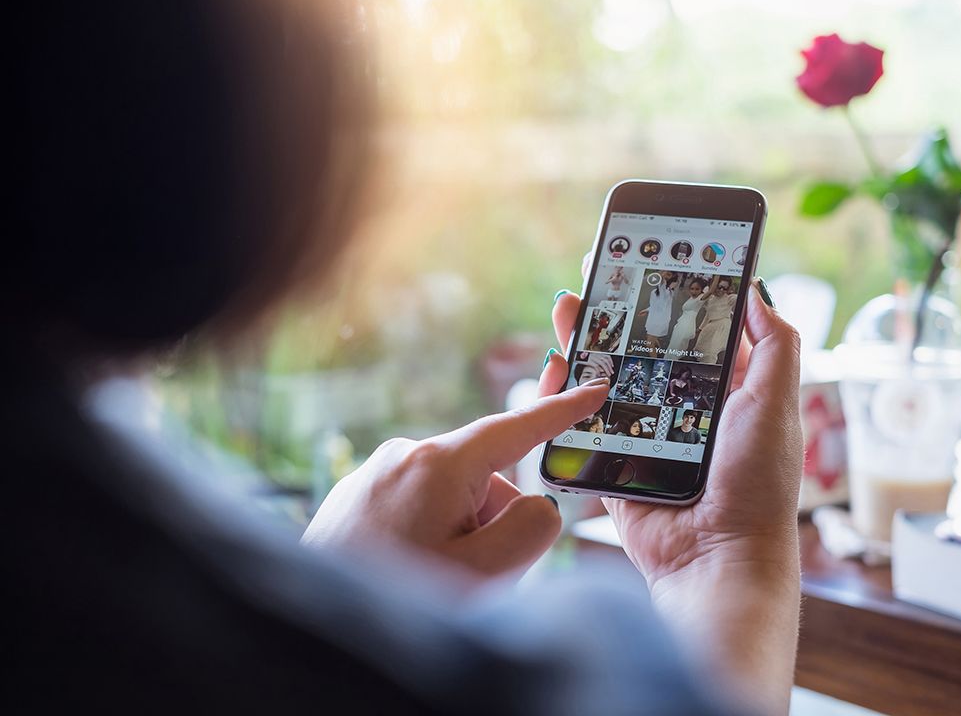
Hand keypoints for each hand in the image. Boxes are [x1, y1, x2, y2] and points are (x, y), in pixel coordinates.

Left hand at [302, 379, 608, 577]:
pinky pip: (417, 509)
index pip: (515, 428)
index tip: (593, 390)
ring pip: (452, 501)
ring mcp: (375, 474)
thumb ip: (532, 528)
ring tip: (427, 581)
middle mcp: (405, 456)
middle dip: (492, 527)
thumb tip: (536, 505)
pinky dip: (428, 538)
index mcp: (439, 463)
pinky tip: (404, 573)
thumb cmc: (396, 598)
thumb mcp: (485, 572)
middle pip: (486, 483)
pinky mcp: (357, 496)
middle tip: (467, 576)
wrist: (311, 625)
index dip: (560, 410)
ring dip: (458, 538)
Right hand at [545, 264, 801, 714]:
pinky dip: (566, 394)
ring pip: (610, 376)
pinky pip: (585, 421)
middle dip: (622, 309)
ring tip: (568, 305)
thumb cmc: (756, 487)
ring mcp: (647, 433)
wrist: (715, 561)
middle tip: (598, 270)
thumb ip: (775, 347)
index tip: (654, 256)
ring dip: (587, 340)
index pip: (698, 329)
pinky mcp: (615, 461)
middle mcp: (686, 408)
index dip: (676, 293)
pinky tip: (554, 364)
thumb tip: (757, 290)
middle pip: (646, 346)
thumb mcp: (776, 405)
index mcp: (728, 391)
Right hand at [577, 353, 614, 382]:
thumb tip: (600, 364)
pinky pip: (596, 366)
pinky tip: (599, 374)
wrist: (574, 355)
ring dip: (607, 369)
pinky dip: (599, 371)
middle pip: (605, 360)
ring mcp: (593, 357)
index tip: (612, 366)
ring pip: (602, 363)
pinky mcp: (589, 361)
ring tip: (608, 374)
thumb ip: (595, 359)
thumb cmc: (581, 356)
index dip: (610, 361)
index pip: (606, 356)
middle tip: (611, 372)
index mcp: (596, 353)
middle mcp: (595, 354)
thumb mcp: (590, 356)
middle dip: (610, 367)